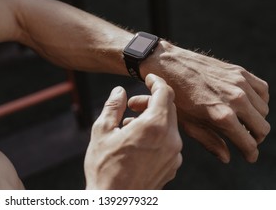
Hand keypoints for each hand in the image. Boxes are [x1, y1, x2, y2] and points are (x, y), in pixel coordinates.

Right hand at [84, 74, 181, 188]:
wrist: (113, 202)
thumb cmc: (104, 167)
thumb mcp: (102, 131)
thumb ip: (113, 106)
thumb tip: (120, 91)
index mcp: (154, 126)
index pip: (165, 92)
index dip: (156, 81)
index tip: (148, 77)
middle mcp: (170, 139)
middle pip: (169, 107)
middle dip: (150, 101)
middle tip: (130, 105)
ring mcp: (174, 155)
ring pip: (169, 125)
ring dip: (152, 118)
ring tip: (129, 126)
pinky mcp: (172, 167)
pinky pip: (169, 142)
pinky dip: (156, 134)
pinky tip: (137, 142)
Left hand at [143, 41, 269, 162]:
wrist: (167, 65)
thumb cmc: (175, 97)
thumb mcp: (188, 124)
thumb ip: (210, 142)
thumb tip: (226, 157)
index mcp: (222, 116)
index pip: (249, 144)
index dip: (250, 154)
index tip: (249, 156)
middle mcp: (235, 100)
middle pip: (262, 128)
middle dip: (255, 138)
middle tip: (245, 138)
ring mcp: (239, 84)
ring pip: (264, 110)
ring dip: (256, 119)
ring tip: (242, 121)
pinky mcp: (239, 71)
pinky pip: (263, 89)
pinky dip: (259, 99)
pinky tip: (247, 103)